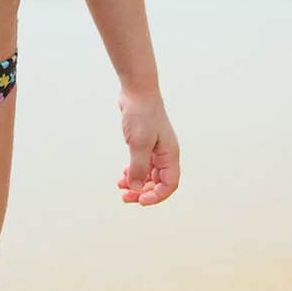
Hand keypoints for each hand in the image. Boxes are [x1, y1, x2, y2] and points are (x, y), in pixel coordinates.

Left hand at [116, 88, 179, 206]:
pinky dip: (134, 171)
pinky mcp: (146, 142)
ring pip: (150, 174)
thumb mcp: (139, 143)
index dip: (157, 196)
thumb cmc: (141, 114)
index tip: (140, 200)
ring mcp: (156, 148)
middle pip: (159, 182)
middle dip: (143, 191)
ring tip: (121, 188)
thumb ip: (138, 167)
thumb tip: (136, 188)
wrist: (137, 90)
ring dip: (137, 183)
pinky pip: (143, 164)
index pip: (169, 184)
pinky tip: (123, 175)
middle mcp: (166, 153)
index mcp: (170, 154)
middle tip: (125, 197)